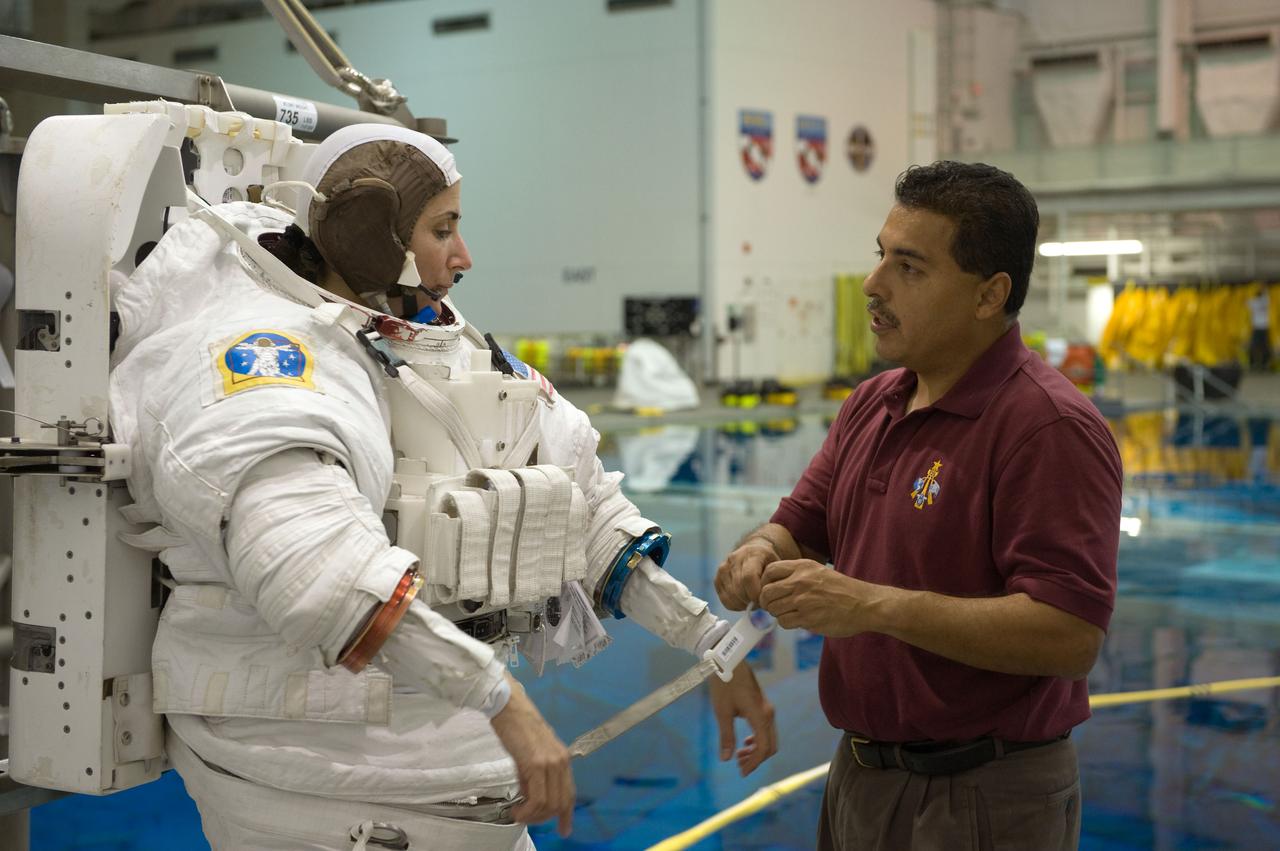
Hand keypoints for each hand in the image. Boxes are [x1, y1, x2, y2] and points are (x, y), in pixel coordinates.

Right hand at [488, 675, 574, 836]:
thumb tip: (530, 796)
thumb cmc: (516, 728)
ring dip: (533, 816)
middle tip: (526, 818)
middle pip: (561, 803)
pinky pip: (537, 799)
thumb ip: (535, 775)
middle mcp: (561, 761)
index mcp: (562, 758)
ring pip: (549, 804)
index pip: (569, 793)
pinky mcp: (536, 764)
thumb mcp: (531, 754)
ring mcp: (550, 763)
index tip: (564, 830)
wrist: (508, 708)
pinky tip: (517, 809)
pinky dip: (527, 810)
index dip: (566, 815)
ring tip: (518, 813)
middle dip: (543, 818)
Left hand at [708, 662, 776, 775]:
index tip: (741, 772)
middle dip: (756, 759)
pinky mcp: (762, 705)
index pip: (764, 748)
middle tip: (739, 766)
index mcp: (760, 715)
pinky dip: (758, 739)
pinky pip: (766, 728)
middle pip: (770, 745)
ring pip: (769, 737)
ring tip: (739, 755)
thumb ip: (726, 736)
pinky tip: (745, 742)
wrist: (728, 660)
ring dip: (756, 750)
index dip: (754, 763)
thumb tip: (726, 759)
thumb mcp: (722, 711)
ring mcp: (766, 708)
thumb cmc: (724, 684)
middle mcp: (768, 713)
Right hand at [715, 542, 779, 610]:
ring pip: (730, 596)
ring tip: (753, 601)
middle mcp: (734, 559)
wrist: (753, 552)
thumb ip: (773, 580)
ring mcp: (723, 568)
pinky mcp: (717, 579)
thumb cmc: (768, 562)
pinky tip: (744, 601)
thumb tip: (766, 599)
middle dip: (751, 601)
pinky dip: (735, 605)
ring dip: (743, 604)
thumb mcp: (776, 566)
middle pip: (738, 588)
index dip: (756, 593)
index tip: (764, 599)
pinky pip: (724, 599)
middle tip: (760, 603)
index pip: (748, 577)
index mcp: (751, 554)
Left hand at [758, 559, 880, 636]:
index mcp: (803, 567)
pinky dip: (787, 623)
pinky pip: (784, 622)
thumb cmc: (841, 589)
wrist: (864, 604)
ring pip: (773, 608)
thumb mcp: (818, 571)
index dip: (764, 582)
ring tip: (790, 613)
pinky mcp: (807, 618)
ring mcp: (803, 600)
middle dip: (767, 601)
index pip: (769, 571)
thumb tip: (771, 586)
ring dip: (778, 613)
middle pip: (766, 592)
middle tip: (775, 606)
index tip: (770, 590)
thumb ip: (796, 575)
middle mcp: (800, 581)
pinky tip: (798, 620)